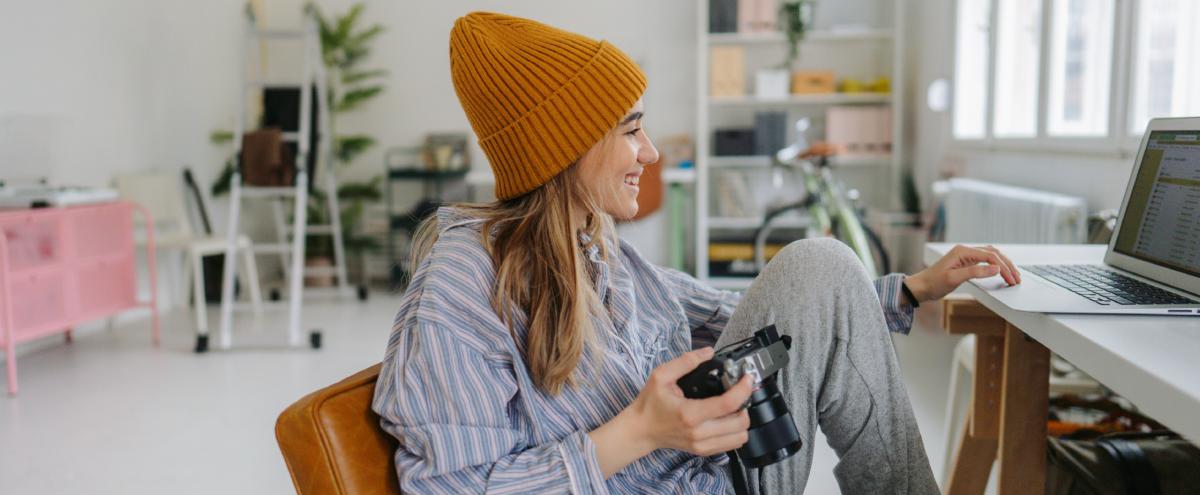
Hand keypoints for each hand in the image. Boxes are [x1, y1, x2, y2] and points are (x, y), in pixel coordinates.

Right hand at [589, 348, 753, 476]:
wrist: (640, 430)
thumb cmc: (649, 404)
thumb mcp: (661, 376)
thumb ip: (685, 362)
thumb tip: (707, 352)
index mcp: (690, 413)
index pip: (728, 404)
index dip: (743, 389)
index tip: (747, 379)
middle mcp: (699, 433)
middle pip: (740, 423)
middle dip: (745, 404)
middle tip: (739, 392)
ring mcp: (702, 444)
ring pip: (740, 437)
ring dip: (742, 420)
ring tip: (734, 407)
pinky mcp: (703, 451)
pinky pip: (732, 445)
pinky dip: (735, 431)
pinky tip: (727, 419)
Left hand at [904, 244, 1020, 302]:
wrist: (921, 287)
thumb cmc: (933, 283)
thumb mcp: (953, 278)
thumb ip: (975, 272)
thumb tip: (995, 269)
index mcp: (963, 251)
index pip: (990, 256)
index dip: (1003, 267)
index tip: (1011, 279)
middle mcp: (965, 251)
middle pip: (993, 253)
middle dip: (1007, 265)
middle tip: (1016, 278)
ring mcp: (966, 256)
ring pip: (991, 256)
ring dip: (1003, 265)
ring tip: (1013, 276)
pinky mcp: (966, 263)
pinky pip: (985, 262)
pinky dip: (995, 267)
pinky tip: (1001, 273)